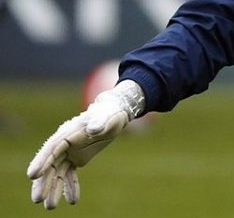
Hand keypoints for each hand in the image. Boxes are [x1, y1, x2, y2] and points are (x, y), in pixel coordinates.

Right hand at [27, 80, 144, 209]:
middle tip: (38, 199)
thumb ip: (99, 123)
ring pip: (57, 173)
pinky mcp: (76, 158)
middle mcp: (63, 144)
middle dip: (43, 182)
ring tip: (51, 207)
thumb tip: (92, 129)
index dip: (41, 161)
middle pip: (49, 165)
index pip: (51, 148)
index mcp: (67, 133)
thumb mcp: (107, 117)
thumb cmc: (110, 113)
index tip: (32, 176)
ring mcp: (68, 152)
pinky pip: (69, 174)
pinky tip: (72, 200)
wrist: (115, 114)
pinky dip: (70, 187)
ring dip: (54, 189)